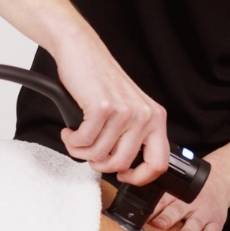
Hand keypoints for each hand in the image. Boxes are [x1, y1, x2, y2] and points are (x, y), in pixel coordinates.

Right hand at [52, 38, 168, 185]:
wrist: (81, 51)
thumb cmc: (100, 80)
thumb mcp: (129, 109)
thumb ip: (133, 136)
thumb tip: (126, 168)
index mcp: (155, 118)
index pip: (158, 163)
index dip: (139, 178)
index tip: (123, 177)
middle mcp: (144, 115)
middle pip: (121, 164)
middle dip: (99, 164)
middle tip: (88, 153)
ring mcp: (124, 112)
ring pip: (99, 155)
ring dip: (80, 150)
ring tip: (76, 137)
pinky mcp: (102, 108)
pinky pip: (84, 142)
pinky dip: (72, 140)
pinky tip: (71, 129)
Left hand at [147, 152, 229, 230]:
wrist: (221, 180)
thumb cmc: (192, 188)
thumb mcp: (176, 187)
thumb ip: (160, 199)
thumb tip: (134, 211)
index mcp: (175, 194)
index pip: (160, 201)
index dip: (150, 210)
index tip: (140, 219)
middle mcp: (189, 203)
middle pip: (176, 210)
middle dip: (167, 219)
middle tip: (158, 225)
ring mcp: (204, 212)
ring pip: (195, 222)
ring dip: (188, 230)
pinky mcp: (216, 221)